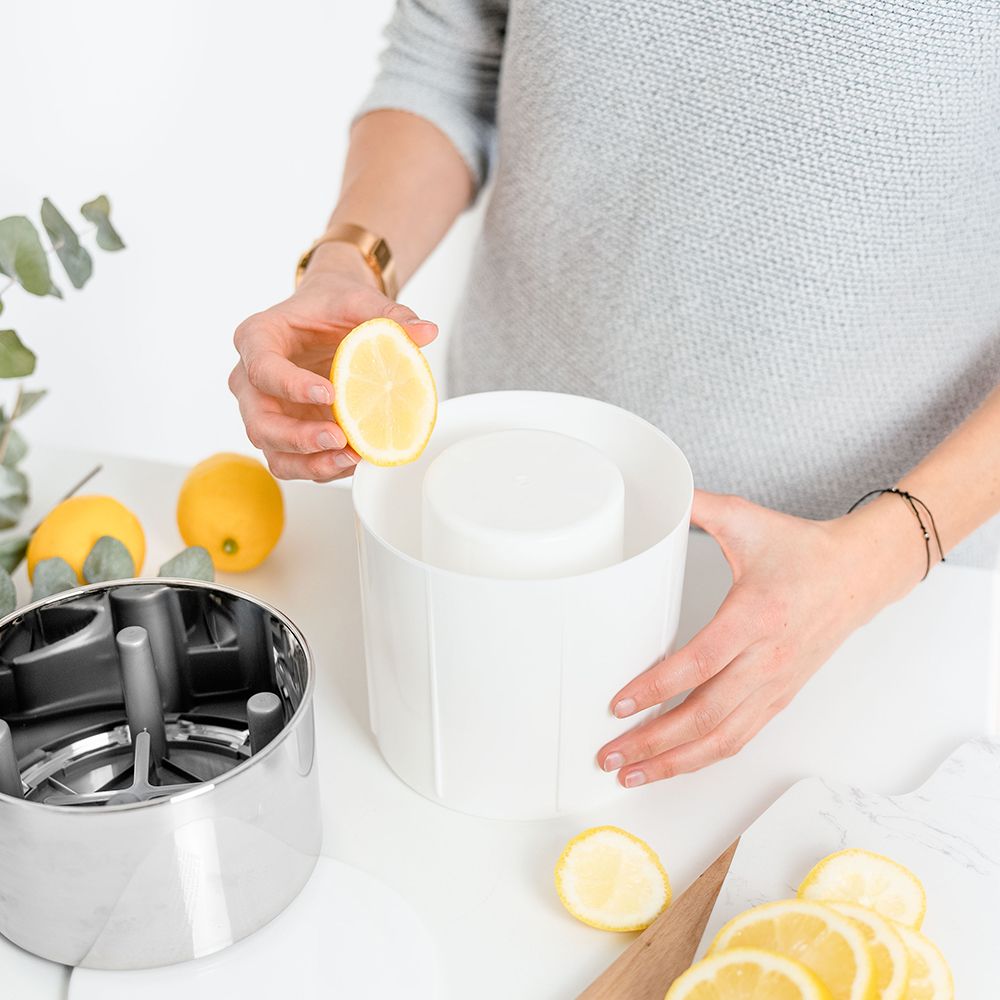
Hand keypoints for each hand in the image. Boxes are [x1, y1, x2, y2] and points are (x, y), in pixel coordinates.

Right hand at [229, 241, 437, 481]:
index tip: (330, 393)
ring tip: (351, 459)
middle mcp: (250, 379)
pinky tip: (354, 461)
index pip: (262, 366)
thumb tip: (427, 330)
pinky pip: (294, 461)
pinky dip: (322, 467)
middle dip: (298, 438)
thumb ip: (389, 314)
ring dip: (310, 462)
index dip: (291, 385)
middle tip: (338, 438)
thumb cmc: (332, 307)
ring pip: (273, 450)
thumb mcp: (359, 301)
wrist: (327, 318)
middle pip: (259, 421)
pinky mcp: (284, 433)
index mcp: (257, 338)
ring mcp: (265, 410)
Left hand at [597, 489, 925, 785]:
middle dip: (652, 742)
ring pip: (723, 738)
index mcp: (754, 617)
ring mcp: (775, 684)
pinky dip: (705, 757)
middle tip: (609, 755)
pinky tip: (674, 763)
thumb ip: (698, 506)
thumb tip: (658, 493)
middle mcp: (766, 659)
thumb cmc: (803, 550)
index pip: (698, 664)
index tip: (618, 704)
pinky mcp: (780, 696)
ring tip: (632, 773)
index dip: (655, 688)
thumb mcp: (746, 519)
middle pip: (705, 716)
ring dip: (675, 762)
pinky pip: (740, 737)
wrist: (861, 573)